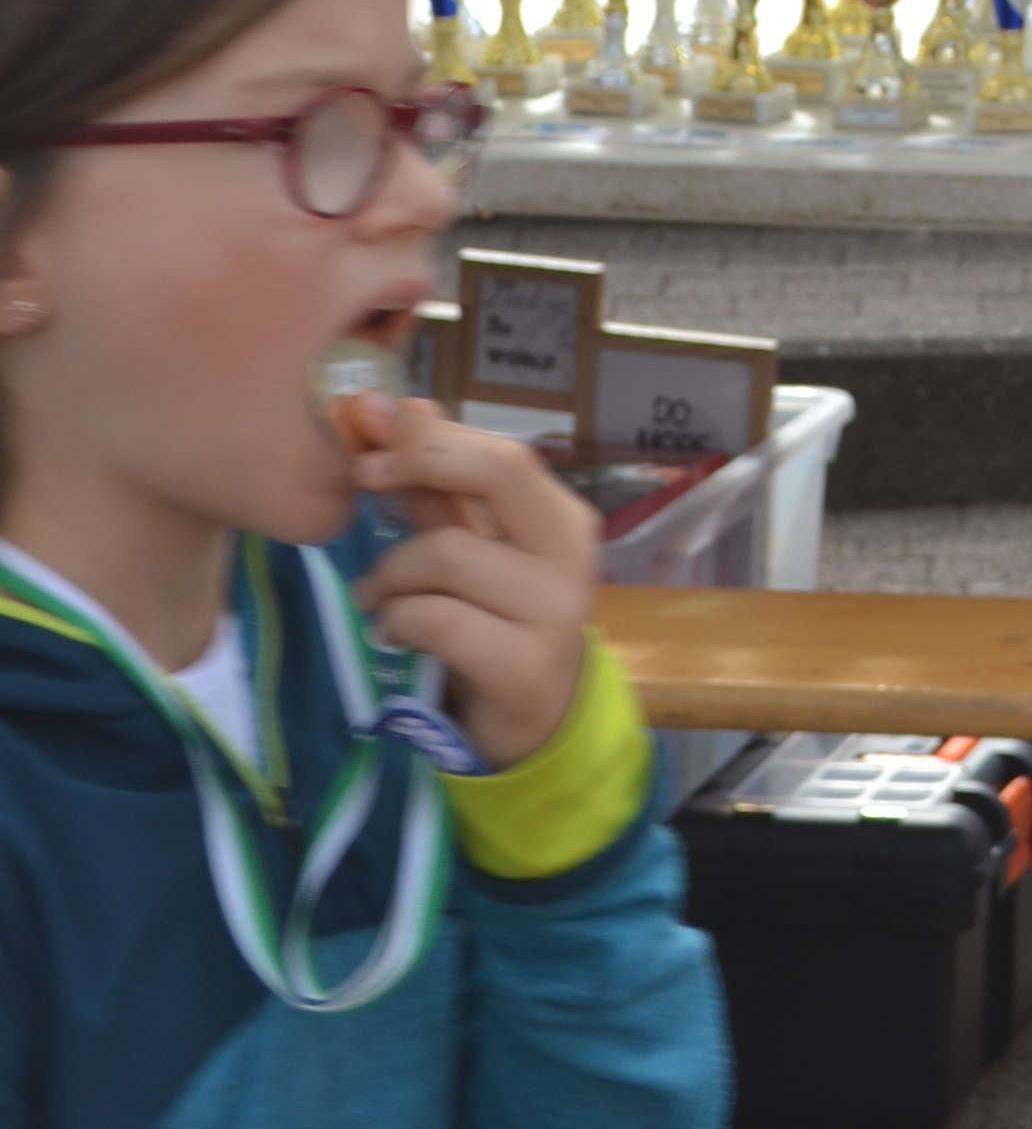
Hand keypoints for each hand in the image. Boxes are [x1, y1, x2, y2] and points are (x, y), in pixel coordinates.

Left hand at [346, 399, 599, 769]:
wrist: (531, 724)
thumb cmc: (495, 625)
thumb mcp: (473, 552)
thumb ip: (443, 489)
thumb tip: (407, 405)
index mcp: (562, 518)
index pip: (502, 453)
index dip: (433, 436)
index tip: (371, 429)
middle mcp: (571, 554)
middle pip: (499, 473)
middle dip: (420, 464)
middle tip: (363, 478)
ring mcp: (557, 612)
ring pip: (448, 555)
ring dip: (389, 573)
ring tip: (373, 594)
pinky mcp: (526, 667)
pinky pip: (438, 620)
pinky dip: (397, 620)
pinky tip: (391, 630)